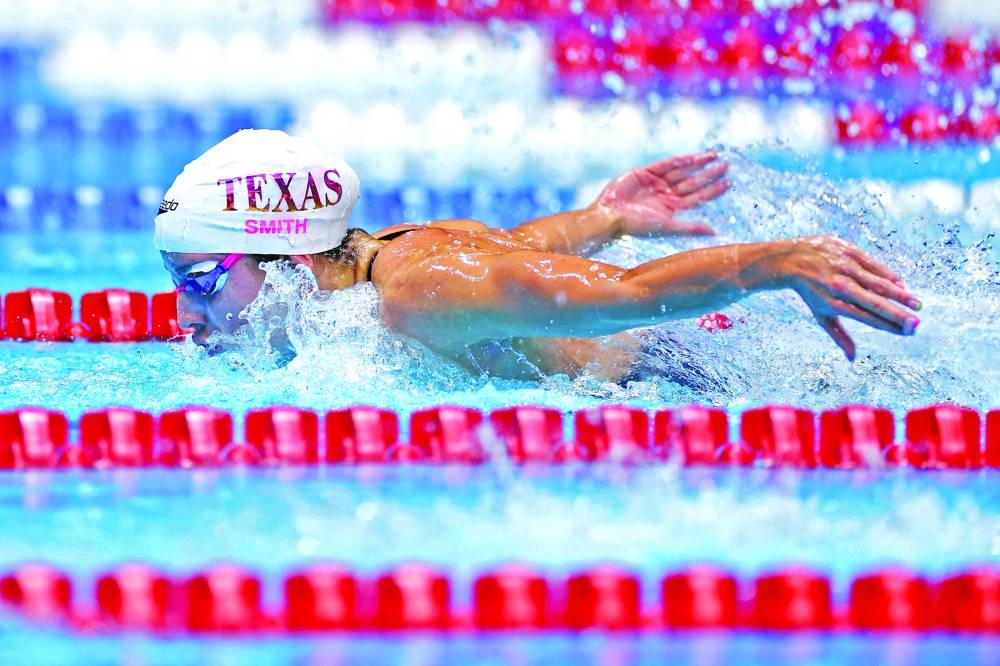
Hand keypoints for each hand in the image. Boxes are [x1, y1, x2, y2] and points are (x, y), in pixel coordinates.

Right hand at [595, 151, 728, 236]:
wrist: (610, 216)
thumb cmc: (637, 226)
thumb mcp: (667, 227)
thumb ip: (690, 227)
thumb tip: (713, 232)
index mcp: (671, 208)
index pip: (697, 197)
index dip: (712, 190)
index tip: (728, 182)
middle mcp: (665, 195)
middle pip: (692, 182)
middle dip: (708, 173)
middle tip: (725, 164)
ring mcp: (655, 183)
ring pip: (681, 171)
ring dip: (696, 163)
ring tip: (713, 155)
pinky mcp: (643, 172)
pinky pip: (664, 164)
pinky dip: (677, 160)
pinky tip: (692, 157)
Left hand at [774, 236, 921, 360]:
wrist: (791, 260)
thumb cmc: (810, 292)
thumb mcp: (821, 315)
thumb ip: (839, 336)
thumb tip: (852, 359)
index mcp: (834, 304)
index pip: (867, 317)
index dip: (889, 326)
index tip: (908, 332)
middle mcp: (840, 286)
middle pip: (875, 303)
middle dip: (898, 315)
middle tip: (917, 324)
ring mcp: (845, 267)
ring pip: (878, 283)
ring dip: (900, 295)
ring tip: (917, 306)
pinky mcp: (849, 251)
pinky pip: (874, 265)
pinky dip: (889, 276)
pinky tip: (902, 286)